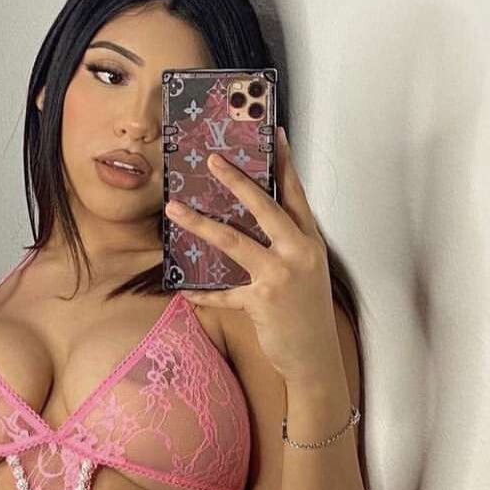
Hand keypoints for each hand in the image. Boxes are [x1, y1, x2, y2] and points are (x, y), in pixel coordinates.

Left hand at [163, 126, 335, 381]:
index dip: (285, 164)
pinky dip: (202, 294)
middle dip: (236, 181)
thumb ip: (285, 245)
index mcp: (309, 241)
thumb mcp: (306, 271)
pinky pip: (222, 293)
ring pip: (233, 241)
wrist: (315, 355)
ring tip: (174, 209)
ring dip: (200, 223)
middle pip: (264, 207)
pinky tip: (182, 291)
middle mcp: (298, 253)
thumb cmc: (306, 311)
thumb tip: (251, 221)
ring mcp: (279, 276)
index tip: (273, 134)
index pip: (296, 195)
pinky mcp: (261, 301)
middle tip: (212, 160)